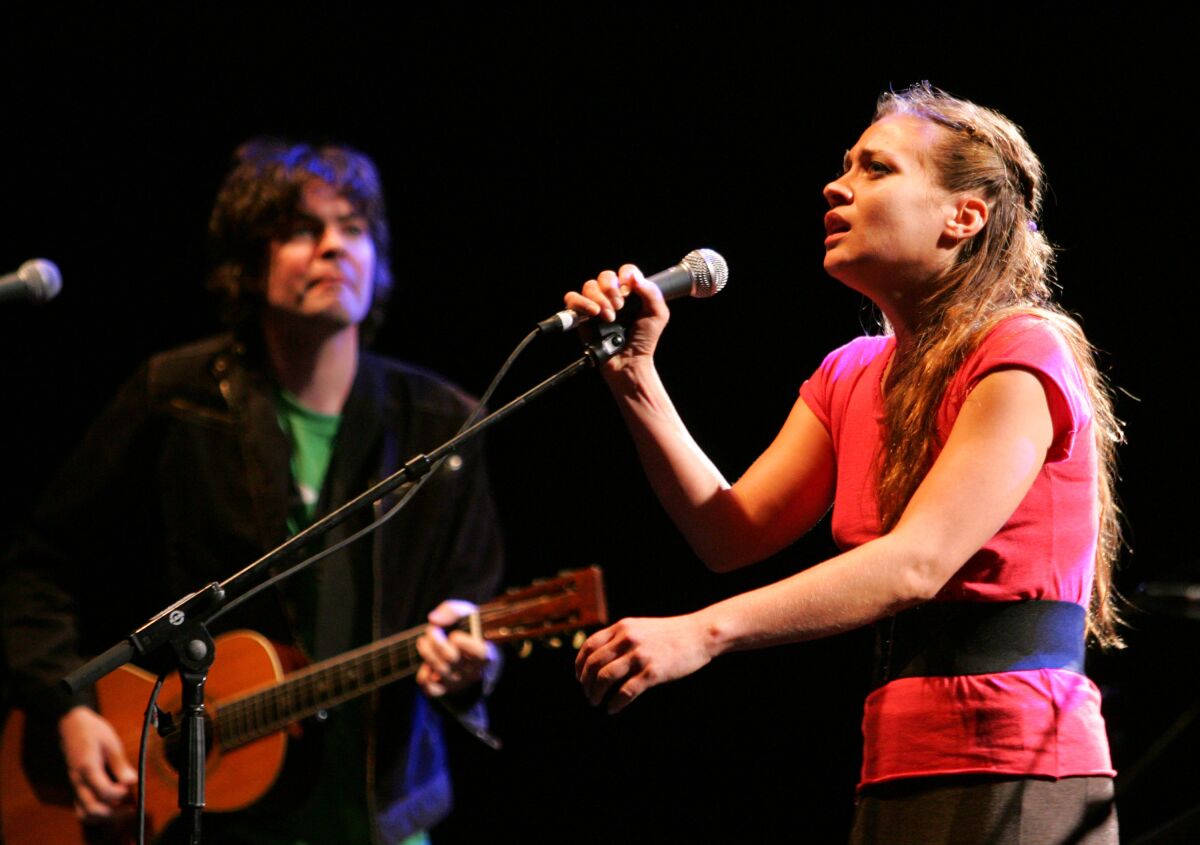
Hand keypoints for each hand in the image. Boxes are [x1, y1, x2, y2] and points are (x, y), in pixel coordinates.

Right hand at [57, 706, 136, 821]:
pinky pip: (82, 808)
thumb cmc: (92, 731)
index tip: (131, 786)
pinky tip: (113, 805)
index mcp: (87, 768)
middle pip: (92, 810)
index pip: (103, 791)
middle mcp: (78, 781)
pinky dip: (97, 812)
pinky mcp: (76, 787)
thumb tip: (131, 781)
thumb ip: (120, 764)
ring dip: (105, 816)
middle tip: (132, 808)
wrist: (71, 725)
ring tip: (124, 809)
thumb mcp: (111, 742)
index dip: (120, 793)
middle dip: (114, 813)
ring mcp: (75, 786)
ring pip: (85, 813)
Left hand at [416, 599, 498, 697]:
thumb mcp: (465, 613)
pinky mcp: (445, 690)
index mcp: (486, 652)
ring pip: (439, 670)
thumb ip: (451, 611)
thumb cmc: (468, 629)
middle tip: (431, 630)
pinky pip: (431, 689)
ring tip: (423, 640)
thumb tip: (434, 620)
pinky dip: (423, 677)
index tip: (454, 635)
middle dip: (436, 641)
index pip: (480, 653)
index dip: (466, 644)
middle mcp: (474, 671)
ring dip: (426, 652)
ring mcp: (459, 682)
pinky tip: (425, 665)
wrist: (466, 646)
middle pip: (451, 658)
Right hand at [563, 264, 669, 370]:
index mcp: (631, 292)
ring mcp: (596, 305)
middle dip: (611, 288)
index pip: (625, 271)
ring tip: (609, 317)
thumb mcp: (657, 315)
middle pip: (605, 276)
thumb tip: (633, 276)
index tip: (629, 289)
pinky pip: (572, 299)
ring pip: (589, 286)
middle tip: (620, 306)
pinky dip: (581, 302)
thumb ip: (651, 292)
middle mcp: (612, 296)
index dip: (626, 275)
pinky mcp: (581, 316)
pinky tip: (594, 313)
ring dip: (600, 299)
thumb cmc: (645, 340)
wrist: (629, 362)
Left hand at [575, 614, 714, 713]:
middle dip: (586, 683)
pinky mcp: (653, 672)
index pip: (589, 646)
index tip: (580, 678)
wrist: (699, 634)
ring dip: (596, 693)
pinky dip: (615, 703)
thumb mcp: (641, 627)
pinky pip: (625, 691)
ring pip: (605, 678)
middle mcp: (628, 639)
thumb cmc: (671, 634)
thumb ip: (621, 637)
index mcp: (622, 627)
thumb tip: (600, 656)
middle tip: (588, 695)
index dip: (580, 665)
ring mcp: (640, 656)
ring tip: (597, 702)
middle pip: (593, 664)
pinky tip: (612, 709)